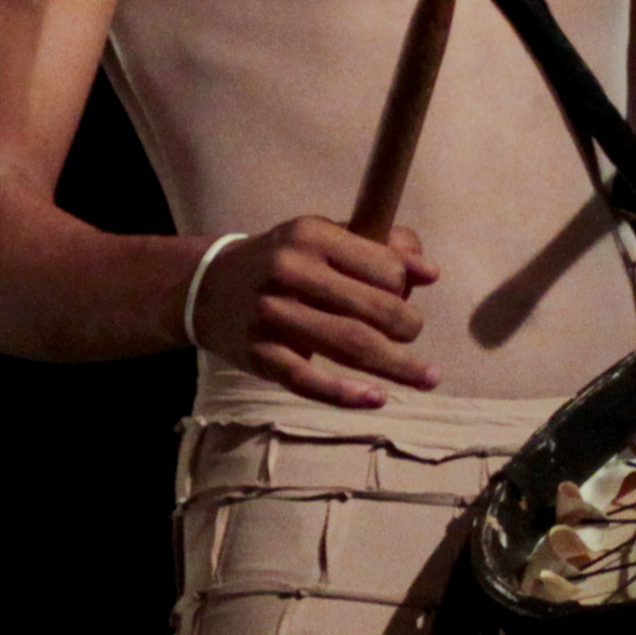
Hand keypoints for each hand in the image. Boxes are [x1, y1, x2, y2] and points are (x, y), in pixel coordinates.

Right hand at [190, 215, 438, 406]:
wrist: (206, 287)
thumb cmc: (280, 261)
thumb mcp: (322, 237)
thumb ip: (378, 247)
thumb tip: (429, 272)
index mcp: (311, 235)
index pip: (384, 267)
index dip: (404, 285)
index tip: (404, 294)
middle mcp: (290, 271)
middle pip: (374, 309)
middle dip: (408, 327)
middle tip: (412, 334)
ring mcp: (273, 316)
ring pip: (351, 345)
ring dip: (398, 366)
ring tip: (428, 377)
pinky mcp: (260, 355)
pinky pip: (310, 381)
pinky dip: (346, 394)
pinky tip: (376, 399)